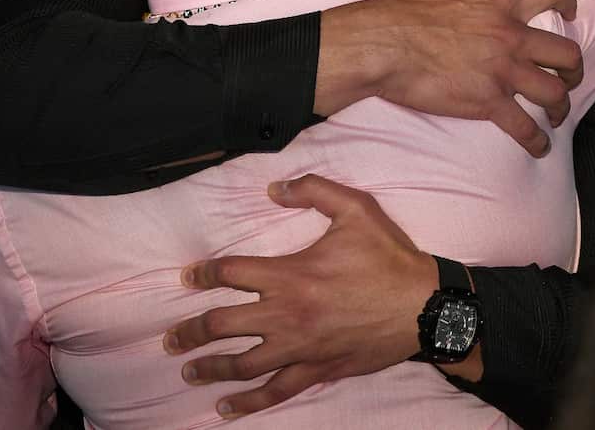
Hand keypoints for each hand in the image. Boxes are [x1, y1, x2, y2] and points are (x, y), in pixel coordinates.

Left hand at [164, 175, 436, 418]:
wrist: (425, 306)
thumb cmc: (389, 257)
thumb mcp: (356, 209)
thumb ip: (313, 191)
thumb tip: (274, 188)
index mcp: (290, 275)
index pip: (231, 273)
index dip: (203, 274)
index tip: (187, 278)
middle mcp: (286, 315)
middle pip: (222, 324)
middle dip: (190, 331)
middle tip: (169, 337)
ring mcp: (300, 348)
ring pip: (242, 363)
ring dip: (209, 367)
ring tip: (186, 370)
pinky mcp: (317, 370)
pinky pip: (275, 391)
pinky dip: (248, 403)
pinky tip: (226, 409)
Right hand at [316, 0, 582, 156]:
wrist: (382, 44)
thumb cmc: (402, 6)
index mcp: (502, 2)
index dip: (568, 1)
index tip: (569, 12)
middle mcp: (511, 37)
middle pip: (566, 53)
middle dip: (573, 68)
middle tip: (568, 74)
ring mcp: (503, 72)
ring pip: (554, 92)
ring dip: (561, 105)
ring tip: (556, 113)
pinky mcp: (488, 102)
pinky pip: (523, 127)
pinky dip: (536, 141)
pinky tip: (539, 147)